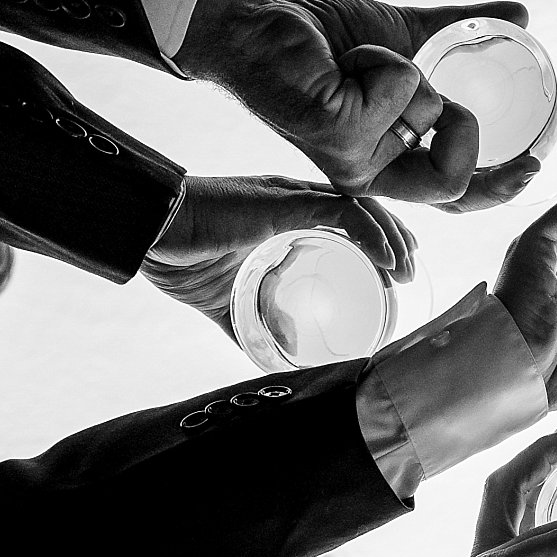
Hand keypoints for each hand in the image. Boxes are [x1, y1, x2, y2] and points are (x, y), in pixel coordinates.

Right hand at [140, 173, 414, 338]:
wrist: (146, 231)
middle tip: (410, 273)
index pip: (347, 220)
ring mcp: (292, 197)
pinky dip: (373, 234)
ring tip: (407, 269)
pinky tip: (389, 259)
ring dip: (392, 238)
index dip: (377, 241)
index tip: (396, 273)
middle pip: (363, 211)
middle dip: (394, 238)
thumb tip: (282, 359)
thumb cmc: (178, 257)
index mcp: (284, 216)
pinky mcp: (285, 200)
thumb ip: (254, 327)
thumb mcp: (225, 301)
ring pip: (362, 208)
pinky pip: (344, 212)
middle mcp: (295, 200)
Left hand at [177, 0, 534, 205]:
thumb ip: (461, 33)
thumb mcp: (407, 41)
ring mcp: (354, 159)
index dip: (501, 189)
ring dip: (406, 67)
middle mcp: (372, 173)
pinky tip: (342, 59)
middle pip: (455, 183)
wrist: (263, 20)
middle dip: (465, 131)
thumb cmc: (324, 36)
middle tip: (447, 104)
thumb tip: (522, 17)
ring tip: (360, 60)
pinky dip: (382, 54)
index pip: (456, 197)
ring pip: (432, 113)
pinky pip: (403, 84)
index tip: (533, 163)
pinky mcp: (339, 133)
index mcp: (390, 164)